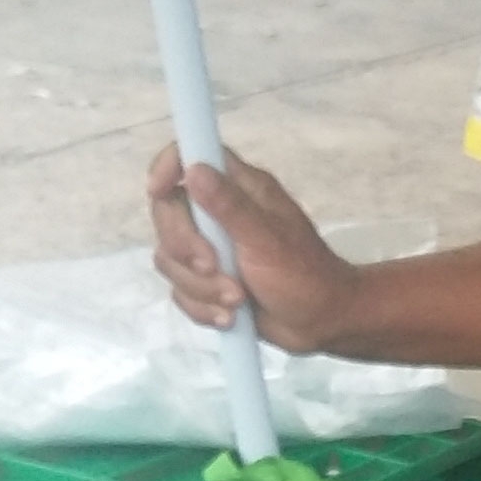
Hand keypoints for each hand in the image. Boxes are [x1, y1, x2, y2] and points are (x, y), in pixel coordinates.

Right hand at [147, 144, 353, 352]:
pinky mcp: (208, 281)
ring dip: (201, 288)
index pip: (188, 157)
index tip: (158, 191)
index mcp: (238, 188)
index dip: (167, 168)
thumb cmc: (305, 275)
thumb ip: (230, 207)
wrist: (322, 323)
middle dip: (186, 249)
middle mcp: (218, 213)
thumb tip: (193, 169)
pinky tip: (231, 317)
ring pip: (170, 259)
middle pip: (167, 214)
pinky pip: (181, 291)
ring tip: (238, 300)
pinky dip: (203, 308)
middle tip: (216, 269)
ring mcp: (211, 248)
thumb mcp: (268, 240)